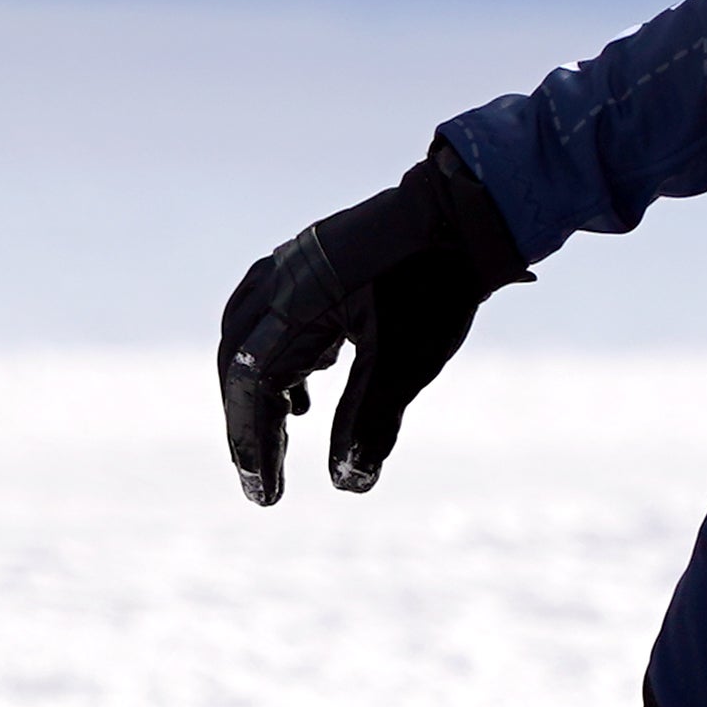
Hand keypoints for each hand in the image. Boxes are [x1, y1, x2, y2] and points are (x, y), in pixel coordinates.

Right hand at [219, 146, 529, 503]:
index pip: (251, 387)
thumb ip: (370, 423)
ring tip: (285, 432)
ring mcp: (292, 265)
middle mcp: (278, 281)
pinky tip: (308, 387)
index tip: (265, 494)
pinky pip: (273, 315)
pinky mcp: (312, 261)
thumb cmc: (435, 284)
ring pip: (253, 338)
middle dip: (250, 423)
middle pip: (240, 364)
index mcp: (290, 305)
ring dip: (262, 390)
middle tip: (264, 475)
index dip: (254, 445)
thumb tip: (348, 484)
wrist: (465, 212)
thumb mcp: (405, 363)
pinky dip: (281, 358)